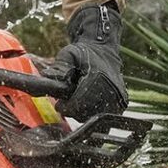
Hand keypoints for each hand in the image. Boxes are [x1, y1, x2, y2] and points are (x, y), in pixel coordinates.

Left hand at [51, 2, 125, 119]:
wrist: (104, 51)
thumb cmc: (84, 53)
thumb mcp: (68, 54)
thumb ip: (58, 68)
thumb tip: (46, 76)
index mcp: (98, 78)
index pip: (79, 103)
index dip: (66, 107)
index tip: (59, 105)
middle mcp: (112, 90)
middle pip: (86, 113)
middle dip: (73, 109)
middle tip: (67, 101)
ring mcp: (119, 99)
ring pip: (94, 116)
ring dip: (83, 112)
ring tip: (78, 98)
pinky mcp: (122, 104)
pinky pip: (103, 115)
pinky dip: (93, 112)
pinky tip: (88, 102)